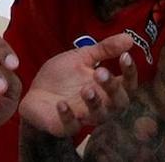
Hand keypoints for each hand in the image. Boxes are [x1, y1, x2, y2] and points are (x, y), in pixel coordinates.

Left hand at [20, 33, 137, 136]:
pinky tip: (62, 104)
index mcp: (107, 88)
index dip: (129, 72)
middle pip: (118, 102)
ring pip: (98, 116)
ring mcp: (84, 118)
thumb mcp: (81, 58)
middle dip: (112, 88)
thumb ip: (104, 50)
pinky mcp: (66, 126)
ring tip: (86, 89)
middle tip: (101, 72)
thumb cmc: (62, 77)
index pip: (127, 84)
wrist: (35, 94)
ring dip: (94, 103)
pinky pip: (71, 125)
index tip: (125, 56)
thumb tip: (129, 38)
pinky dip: (67, 115)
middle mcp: (101, 105)